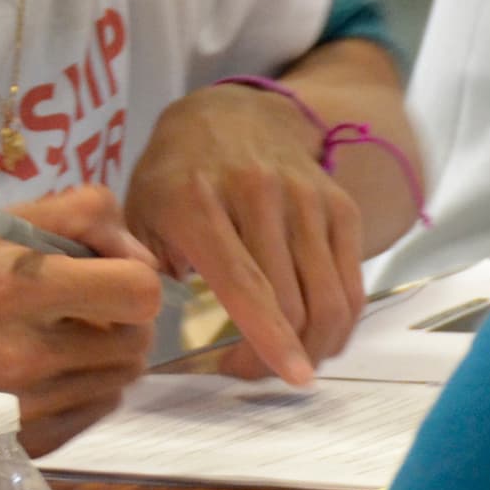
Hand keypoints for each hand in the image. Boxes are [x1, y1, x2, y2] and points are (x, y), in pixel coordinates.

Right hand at [0, 188, 164, 447]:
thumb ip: (74, 215)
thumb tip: (135, 249)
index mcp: (18, 289)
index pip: (138, 291)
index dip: (135, 276)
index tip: (109, 274)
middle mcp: (27, 355)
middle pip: (137, 341)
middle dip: (123, 319)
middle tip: (88, 307)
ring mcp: (27, 408)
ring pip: (121, 380)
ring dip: (108, 355)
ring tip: (64, 337)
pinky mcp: (25, 443)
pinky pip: (94, 414)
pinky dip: (87, 391)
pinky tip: (48, 372)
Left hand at [128, 86, 365, 385]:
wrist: (230, 114)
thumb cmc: (175, 175)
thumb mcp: (138, 214)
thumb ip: (137, 270)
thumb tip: (143, 324)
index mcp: (197, 201)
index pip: (244, 282)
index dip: (269, 336)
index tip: (291, 376)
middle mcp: (259, 194)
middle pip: (293, 300)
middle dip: (279, 356)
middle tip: (251, 373)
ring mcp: (306, 197)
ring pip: (330, 296)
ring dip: (317, 345)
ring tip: (290, 360)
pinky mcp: (339, 204)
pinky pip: (352, 280)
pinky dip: (341, 320)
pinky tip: (318, 336)